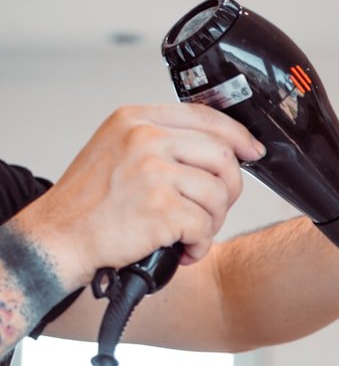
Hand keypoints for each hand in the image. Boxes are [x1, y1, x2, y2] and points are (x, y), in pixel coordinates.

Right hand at [15, 104, 264, 289]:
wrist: (58, 238)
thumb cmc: (90, 204)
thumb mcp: (118, 151)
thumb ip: (163, 143)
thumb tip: (223, 150)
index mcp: (135, 120)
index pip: (205, 116)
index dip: (238, 135)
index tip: (253, 151)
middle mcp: (144, 139)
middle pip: (222, 156)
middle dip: (228, 189)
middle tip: (212, 209)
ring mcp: (152, 171)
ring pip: (219, 193)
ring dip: (213, 221)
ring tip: (190, 232)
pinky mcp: (160, 207)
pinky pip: (205, 226)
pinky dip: (199, 245)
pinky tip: (181, 249)